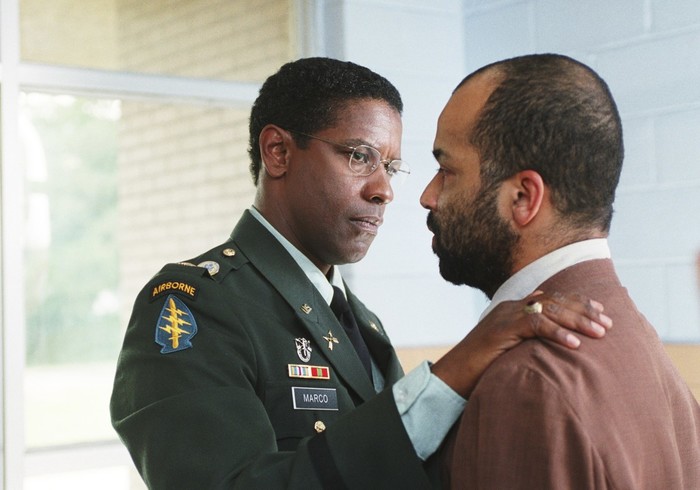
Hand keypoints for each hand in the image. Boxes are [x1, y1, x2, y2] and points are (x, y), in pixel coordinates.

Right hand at [431, 291, 611, 397]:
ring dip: (577, 321)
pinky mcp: (502, 329)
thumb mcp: (509, 349)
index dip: (577, 302)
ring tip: (600, 333)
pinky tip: (574, 343)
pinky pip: (534, 325)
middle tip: (608, 323)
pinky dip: (557, 333)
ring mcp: (505, 316)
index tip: (600, 310)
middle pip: (554, 301)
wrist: (452, 374)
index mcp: (513, 309)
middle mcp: (511, 307)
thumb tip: (551, 341)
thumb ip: (528, 340)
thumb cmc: (481, 367)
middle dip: (584, 310)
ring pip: (548, 310)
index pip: (551, 298)